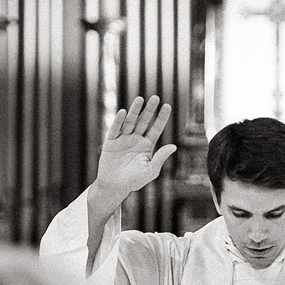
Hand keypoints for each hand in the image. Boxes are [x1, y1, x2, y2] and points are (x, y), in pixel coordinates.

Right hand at [92, 95, 176, 210]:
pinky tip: (123, 112)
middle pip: (144, 121)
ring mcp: (123, 138)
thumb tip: (173, 146)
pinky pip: (115, 129)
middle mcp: (135, 139)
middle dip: (149, 110)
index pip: (156, 128)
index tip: (167, 106)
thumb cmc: (134, 180)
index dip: (161, 118)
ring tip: (140, 99)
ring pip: (130, 122)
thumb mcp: (150, 170)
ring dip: (135, 110)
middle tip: (155, 97)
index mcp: (146, 145)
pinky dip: (119, 121)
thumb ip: (160, 158)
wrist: (115, 186)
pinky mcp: (111, 142)